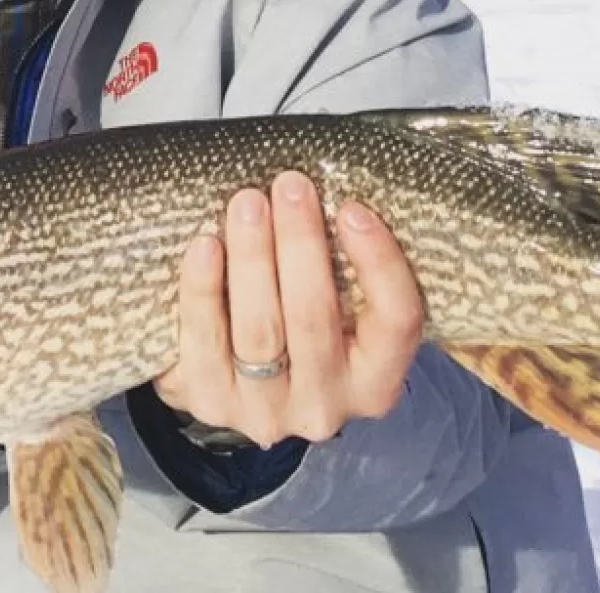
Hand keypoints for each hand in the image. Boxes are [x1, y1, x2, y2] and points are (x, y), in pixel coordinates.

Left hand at [153, 170, 424, 447]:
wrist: (237, 383)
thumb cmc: (301, 323)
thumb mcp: (342, 310)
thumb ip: (345, 268)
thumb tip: (326, 192)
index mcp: (376, 381)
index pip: (396, 321)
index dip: (379, 263)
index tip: (352, 209)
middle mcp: (325, 405)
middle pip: (314, 319)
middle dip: (300, 245)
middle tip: (290, 187)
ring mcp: (264, 411)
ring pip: (260, 330)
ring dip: (253, 259)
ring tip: (247, 204)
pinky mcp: (209, 401)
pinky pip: (204, 342)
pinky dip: (203, 290)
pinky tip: (205, 246)